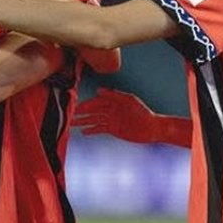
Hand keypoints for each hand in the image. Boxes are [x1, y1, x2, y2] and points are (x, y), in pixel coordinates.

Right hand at [72, 88, 189, 144]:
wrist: (152, 128)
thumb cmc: (143, 112)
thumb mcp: (129, 101)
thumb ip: (114, 95)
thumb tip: (98, 90)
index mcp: (114, 101)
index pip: (97, 101)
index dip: (87, 104)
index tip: (76, 106)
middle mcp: (111, 109)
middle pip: (93, 110)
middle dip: (82, 113)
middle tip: (70, 116)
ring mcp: (112, 119)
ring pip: (94, 120)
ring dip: (83, 121)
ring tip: (72, 124)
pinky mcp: (113, 129)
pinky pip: (99, 129)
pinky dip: (91, 130)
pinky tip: (83, 132)